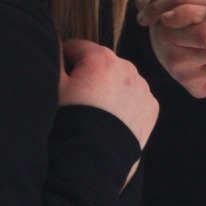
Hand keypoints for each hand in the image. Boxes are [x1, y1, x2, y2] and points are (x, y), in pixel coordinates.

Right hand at [59, 39, 158, 181]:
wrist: (93, 164)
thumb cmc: (69, 122)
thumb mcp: (54, 87)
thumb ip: (54, 56)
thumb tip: (56, 41)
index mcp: (101, 58)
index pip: (75, 47)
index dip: (63, 62)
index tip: (60, 81)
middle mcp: (127, 68)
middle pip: (99, 62)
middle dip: (87, 75)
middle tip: (77, 100)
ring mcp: (142, 88)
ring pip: (119, 79)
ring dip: (107, 88)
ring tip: (94, 112)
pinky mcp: (151, 108)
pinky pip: (133, 97)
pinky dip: (123, 103)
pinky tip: (110, 120)